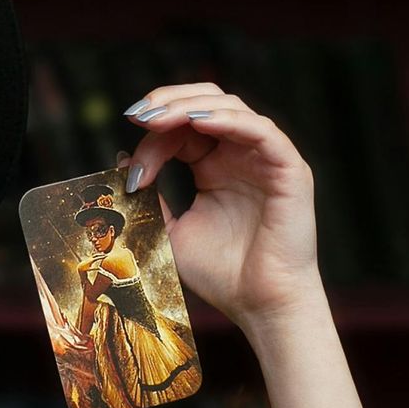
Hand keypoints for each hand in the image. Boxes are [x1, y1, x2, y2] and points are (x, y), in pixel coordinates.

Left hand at [119, 84, 324, 326]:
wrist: (258, 305)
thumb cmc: (220, 274)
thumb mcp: (169, 230)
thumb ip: (147, 197)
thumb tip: (120, 159)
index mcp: (214, 167)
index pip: (181, 129)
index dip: (154, 129)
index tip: (128, 149)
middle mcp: (240, 156)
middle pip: (205, 104)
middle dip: (168, 102)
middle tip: (138, 114)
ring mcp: (266, 158)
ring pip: (230, 108)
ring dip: (190, 107)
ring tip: (158, 118)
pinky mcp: (288, 168)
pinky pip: (260, 130)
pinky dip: (228, 120)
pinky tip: (198, 123)